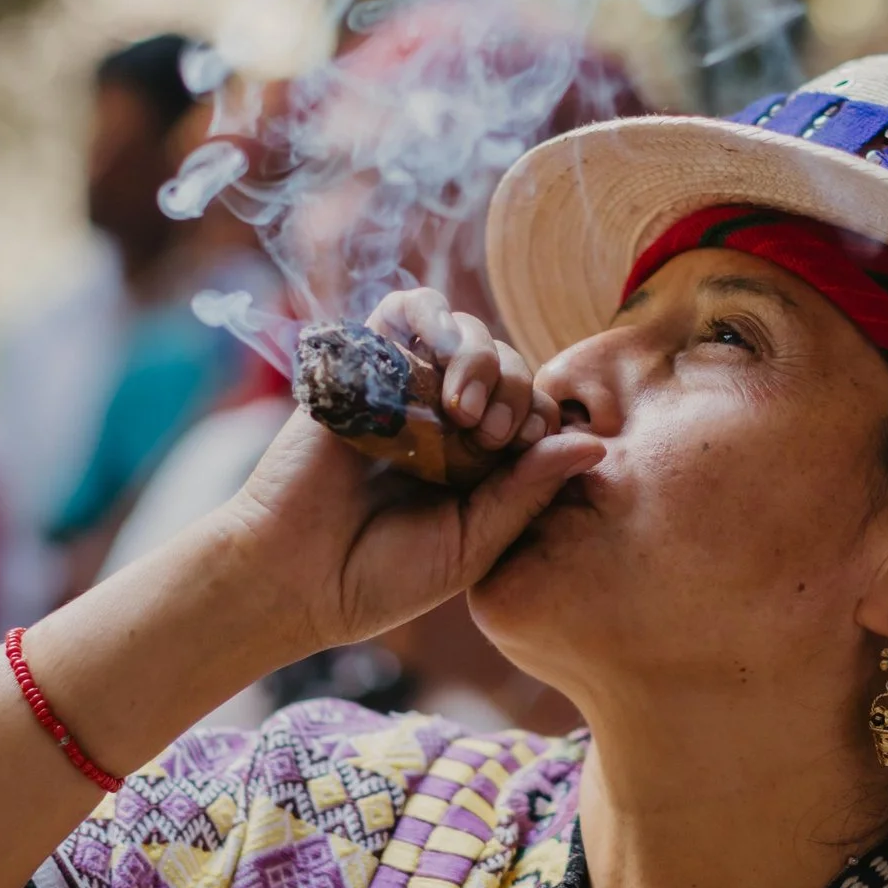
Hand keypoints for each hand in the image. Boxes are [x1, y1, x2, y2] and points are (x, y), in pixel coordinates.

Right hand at [223, 289, 602, 653]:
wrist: (292, 578)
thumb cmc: (380, 577)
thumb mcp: (472, 545)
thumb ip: (526, 493)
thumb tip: (594, 444)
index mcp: (475, 462)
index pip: (534, 409)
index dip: (543, 416)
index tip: (527, 448)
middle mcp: (441, 419)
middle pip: (506, 363)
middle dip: (515, 387)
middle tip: (491, 436)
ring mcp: (401, 389)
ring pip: (464, 330)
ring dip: (479, 357)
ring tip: (462, 411)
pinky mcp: (360, 367)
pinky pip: (404, 310)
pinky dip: (430, 320)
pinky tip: (435, 368)